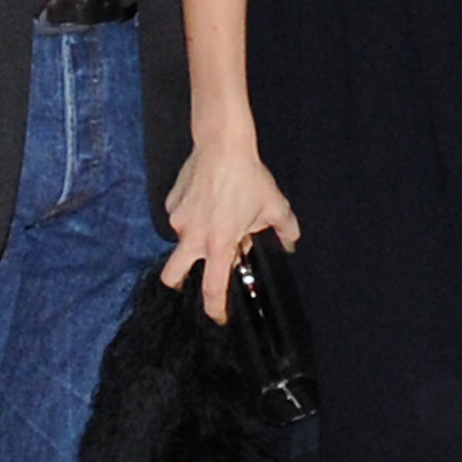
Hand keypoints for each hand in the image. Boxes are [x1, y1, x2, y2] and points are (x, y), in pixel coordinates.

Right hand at [162, 140, 299, 321]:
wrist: (221, 144)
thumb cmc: (248, 177)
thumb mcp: (274, 205)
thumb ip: (285, 229)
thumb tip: (290, 244)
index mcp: (218, 243)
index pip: (212, 288)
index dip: (215, 308)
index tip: (219, 317)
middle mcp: (192, 236)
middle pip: (172, 276)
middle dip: (179, 284)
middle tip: (193, 279)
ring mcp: (178, 219)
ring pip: (181, 240)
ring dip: (194, 240)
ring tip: (214, 220)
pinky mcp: (171, 203)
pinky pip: (180, 218)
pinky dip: (192, 216)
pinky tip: (206, 201)